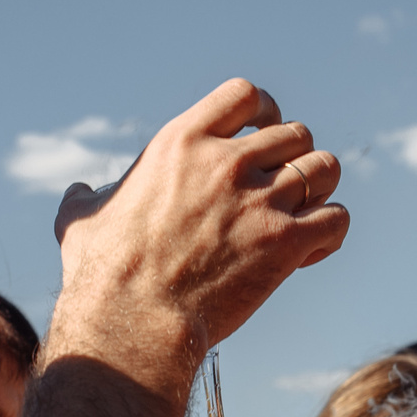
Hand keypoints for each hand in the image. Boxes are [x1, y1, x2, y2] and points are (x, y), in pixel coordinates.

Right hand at [48, 79, 348, 377]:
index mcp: (182, 141)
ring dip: (320, 188)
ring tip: (303, 214)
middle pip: (295, 133)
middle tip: (281, 189)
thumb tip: (80, 191)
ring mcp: (261, 200)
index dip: (263, 110)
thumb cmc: (102, 275)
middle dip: (294, 158)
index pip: (245, 95)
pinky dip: (330, 232)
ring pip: (325, 167)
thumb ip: (87, 196)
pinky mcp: (285, 242)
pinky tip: (309, 250)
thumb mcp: (81, 219)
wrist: (132, 321)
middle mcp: (228, 162)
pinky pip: (336, 218)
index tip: (261, 133)